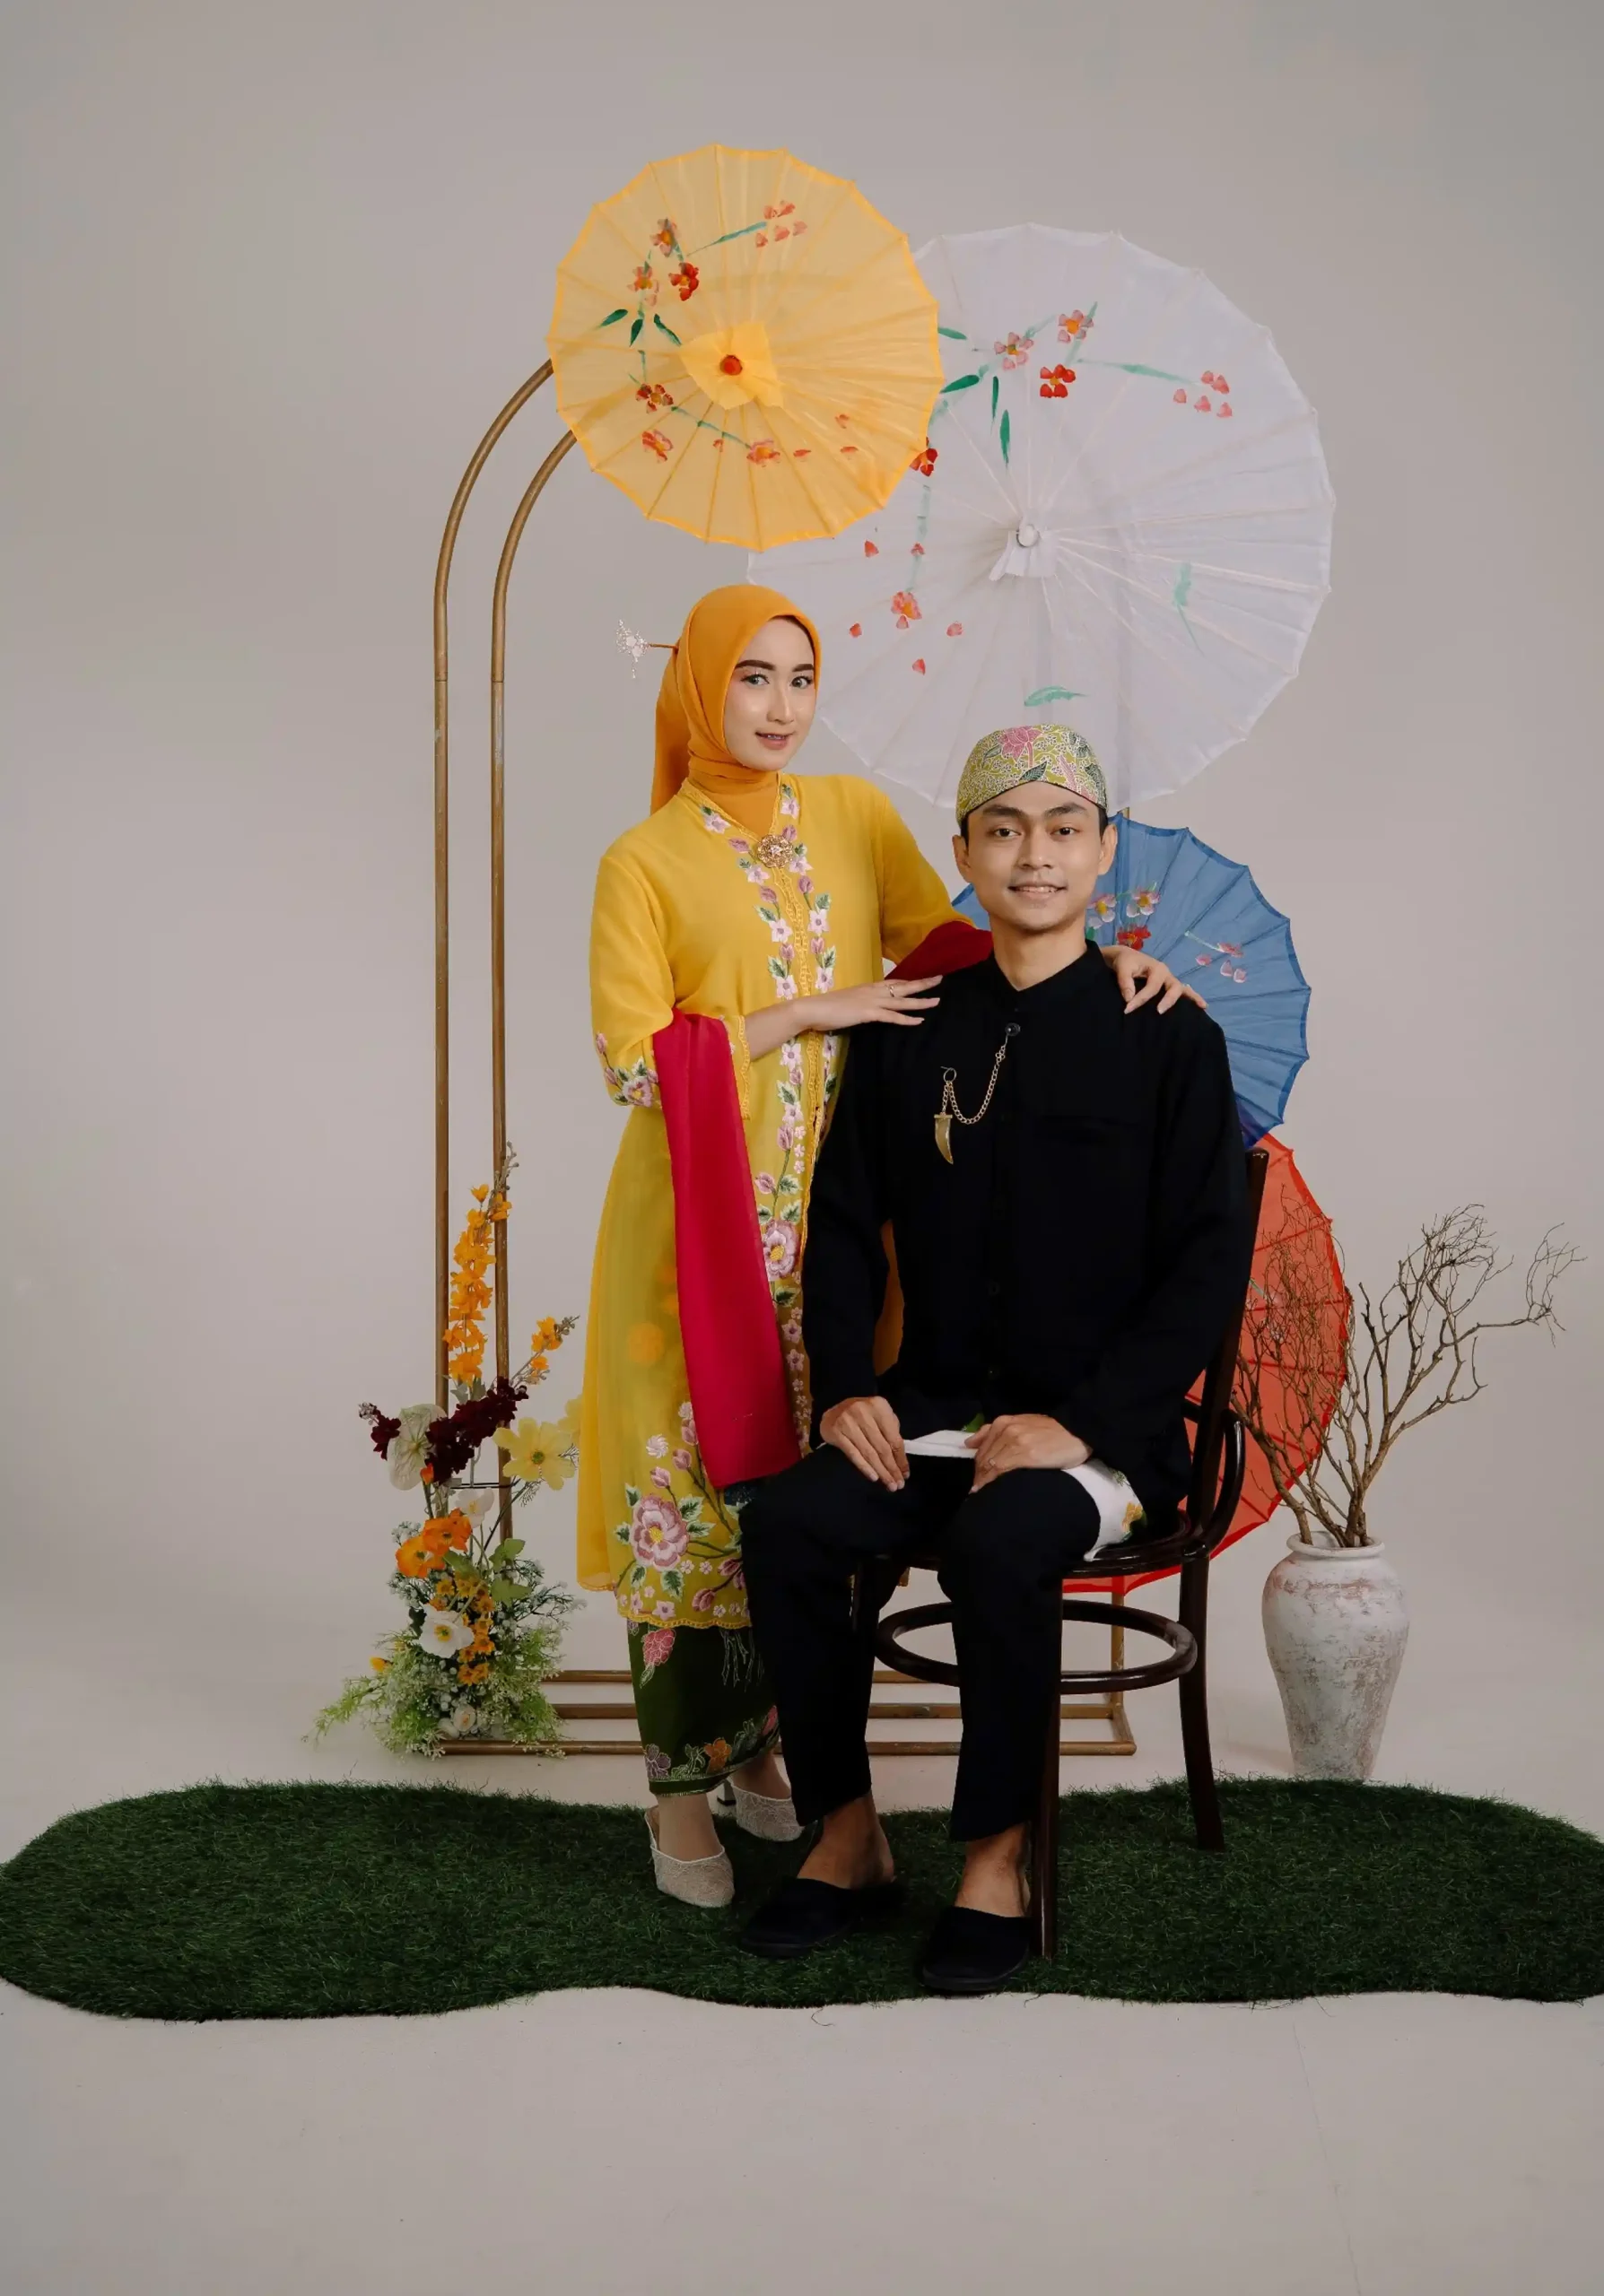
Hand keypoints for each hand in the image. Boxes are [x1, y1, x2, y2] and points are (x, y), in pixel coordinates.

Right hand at [813, 976, 941, 1030]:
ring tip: (936, 1001)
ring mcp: (872, 1001)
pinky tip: (919, 1021)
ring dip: (921, 1001)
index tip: (924, 978)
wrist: (813, 1009)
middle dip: (923, 983)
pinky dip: (907, 1019)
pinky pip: (892, 1016)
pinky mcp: (868, 1013)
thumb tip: (868, 1007)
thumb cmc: (827, 1007)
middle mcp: (873, 991)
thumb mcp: (849, 1001)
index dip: (911, 981)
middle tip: (940, 980)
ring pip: (902, 1001)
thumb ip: (861, 1002)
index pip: (895, 983)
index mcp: (869, 987)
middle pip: (903, 986)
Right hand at [820, 1395, 908, 1487]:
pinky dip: (864, 1467)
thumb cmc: (862, 1415)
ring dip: (881, 1471)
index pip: (894, 1438)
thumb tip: (900, 1461)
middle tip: (898, 1485)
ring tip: (889, 1484)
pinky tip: (873, 1477)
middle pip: (882, 1448)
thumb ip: (891, 1431)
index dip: (901, 1459)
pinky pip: (853, 1454)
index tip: (905, 1474)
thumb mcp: (879, 1415)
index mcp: (879, 1406)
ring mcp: (848, 1422)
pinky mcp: (836, 1432)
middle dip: (892, 1468)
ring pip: (869, 1453)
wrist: (833, 1411)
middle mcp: (864, 1413)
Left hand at [966, 1414, 1088, 1490]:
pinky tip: (986, 1491)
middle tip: (977, 1489)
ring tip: (980, 1493)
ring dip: (982, 1480)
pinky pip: (1000, 1470)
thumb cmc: (1054, 1431)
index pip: (981, 1446)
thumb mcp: (1023, 1424)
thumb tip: (972, 1443)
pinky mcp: (1025, 1455)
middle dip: (978, 1474)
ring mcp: (1014, 1441)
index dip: (977, 1464)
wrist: (1078, 1432)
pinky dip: (989, 1481)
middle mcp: (1006, 1429)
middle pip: (983, 1457)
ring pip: (989, 1464)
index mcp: (1004, 1422)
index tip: (976, 1478)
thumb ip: (1000, 1432)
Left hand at [1100, 942, 1205, 1013]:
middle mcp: (1167, 974)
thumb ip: (1125, 982)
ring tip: (1201, 1008)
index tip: (1127, 1010)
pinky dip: (1193, 998)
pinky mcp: (1168, 987)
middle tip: (1159, 1012)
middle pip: (1174, 988)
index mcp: (1157, 968)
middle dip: (1168, 1000)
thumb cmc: (1125, 962)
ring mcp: (1169, 981)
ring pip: (1183, 990)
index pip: (1152, 987)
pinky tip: (1202, 1008)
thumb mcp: (1122, 968)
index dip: (1140, 999)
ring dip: (1192, 999)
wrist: (1126, 958)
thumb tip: (1129, 999)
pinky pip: (1183, 993)